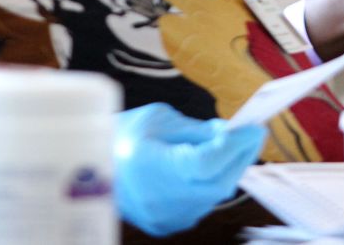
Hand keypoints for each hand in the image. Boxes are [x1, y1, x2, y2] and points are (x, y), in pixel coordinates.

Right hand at [113, 103, 265, 235]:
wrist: (88, 168)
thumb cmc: (122, 136)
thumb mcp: (160, 119)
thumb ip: (197, 130)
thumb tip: (229, 133)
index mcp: (152, 167)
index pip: (207, 162)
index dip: (235, 145)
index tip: (255, 128)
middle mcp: (158, 199)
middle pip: (217, 183)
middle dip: (240, 157)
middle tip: (252, 135)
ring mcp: (163, 217)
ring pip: (213, 197)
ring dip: (229, 171)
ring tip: (233, 147)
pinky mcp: (165, 225)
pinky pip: (201, 205)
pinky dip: (213, 184)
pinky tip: (213, 166)